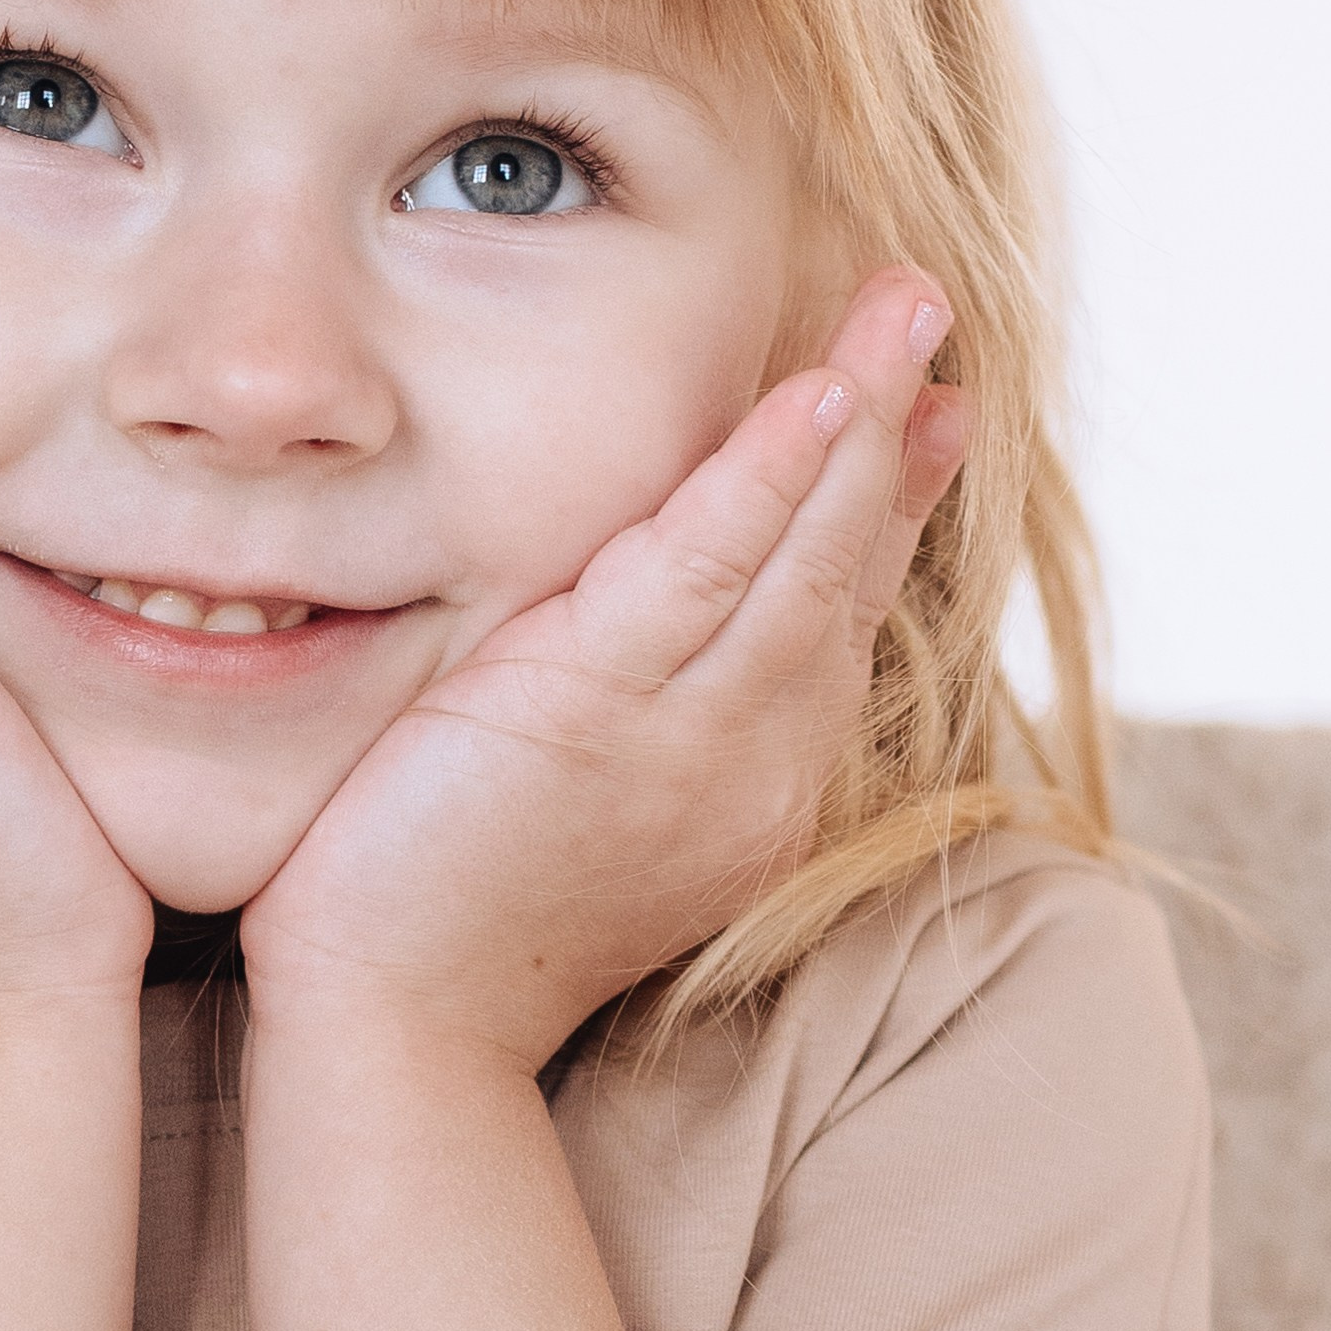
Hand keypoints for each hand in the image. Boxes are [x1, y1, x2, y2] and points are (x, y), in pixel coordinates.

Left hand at [237, 269, 966, 1069]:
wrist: (394, 1026)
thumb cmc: (450, 917)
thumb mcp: (578, 799)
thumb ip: (625, 710)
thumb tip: (630, 621)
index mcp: (752, 782)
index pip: (838, 614)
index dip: (891, 503)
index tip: (936, 410)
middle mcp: (754, 762)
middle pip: (844, 567)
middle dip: (897, 427)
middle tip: (928, 304)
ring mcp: (691, 740)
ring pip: (801, 555)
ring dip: (858, 419)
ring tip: (903, 307)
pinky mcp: (601, 711)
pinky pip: (709, 569)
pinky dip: (772, 478)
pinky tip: (820, 399)